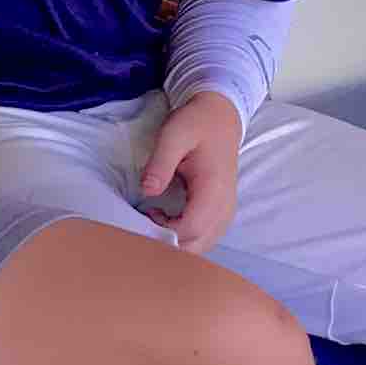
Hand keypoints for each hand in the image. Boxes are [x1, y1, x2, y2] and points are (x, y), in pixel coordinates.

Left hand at [139, 91, 241, 256]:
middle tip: (140, 225)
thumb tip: (147, 191)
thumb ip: (160, 163)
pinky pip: (203, 238)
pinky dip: (182, 238)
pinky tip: (163, 220)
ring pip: (200, 247)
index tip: (141, 217)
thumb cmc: (196, 124)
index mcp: (214, 190)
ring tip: (150, 221)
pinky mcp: (220, 214)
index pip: (190, 230)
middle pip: (196, 247)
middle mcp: (224, 207)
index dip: (162, 232)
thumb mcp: (174, 134)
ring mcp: (225, 213)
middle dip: (166, 245)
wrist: (220, 117)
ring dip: (173, 243)